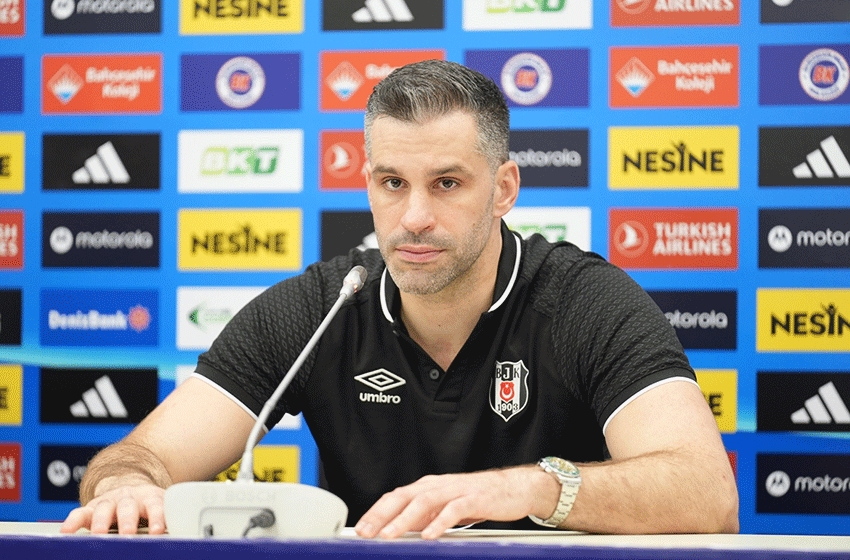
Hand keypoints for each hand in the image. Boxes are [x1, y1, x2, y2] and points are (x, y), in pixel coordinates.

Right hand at [60, 483, 165, 534]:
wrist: (133, 490)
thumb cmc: (148, 508)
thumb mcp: (159, 513)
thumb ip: (162, 526)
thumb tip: (176, 544)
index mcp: (150, 498)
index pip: (156, 506)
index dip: (157, 518)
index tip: (158, 531)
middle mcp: (129, 497)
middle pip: (128, 507)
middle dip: (127, 522)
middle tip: (127, 535)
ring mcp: (109, 501)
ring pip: (104, 508)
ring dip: (101, 522)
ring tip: (99, 535)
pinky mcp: (91, 508)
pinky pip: (80, 513)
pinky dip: (73, 522)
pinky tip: (66, 532)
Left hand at [354, 466, 558, 539]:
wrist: (514, 488)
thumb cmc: (479, 497)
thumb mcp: (445, 507)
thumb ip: (424, 517)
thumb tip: (400, 531)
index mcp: (429, 486)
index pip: (396, 496)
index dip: (376, 511)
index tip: (361, 528)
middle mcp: (438, 484)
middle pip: (404, 497)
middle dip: (382, 515)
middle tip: (367, 533)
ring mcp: (456, 490)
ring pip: (424, 502)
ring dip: (404, 520)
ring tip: (389, 535)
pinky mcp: (474, 498)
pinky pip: (454, 510)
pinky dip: (440, 522)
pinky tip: (430, 535)